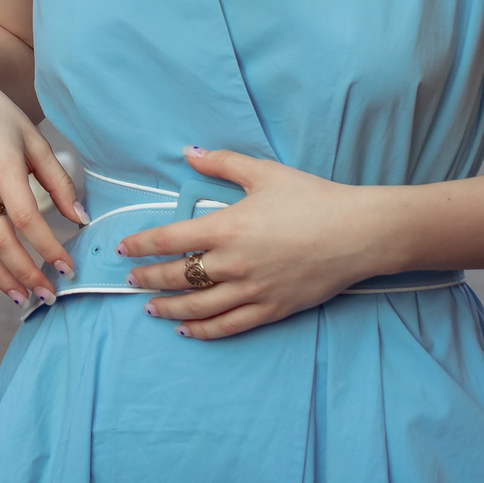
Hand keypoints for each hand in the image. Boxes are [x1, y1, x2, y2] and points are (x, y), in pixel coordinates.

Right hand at [0, 57, 86, 304]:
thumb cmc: (0, 118)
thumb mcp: (35, 141)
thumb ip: (59, 181)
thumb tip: (80, 218)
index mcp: (2, 165)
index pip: (27, 219)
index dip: (48, 248)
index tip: (68, 269)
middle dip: (25, 274)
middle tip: (48, 295)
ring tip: (22, 297)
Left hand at [119, 147, 390, 338]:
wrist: (359, 233)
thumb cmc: (312, 199)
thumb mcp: (264, 174)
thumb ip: (222, 163)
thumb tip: (188, 152)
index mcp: (226, 228)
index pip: (168, 240)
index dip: (141, 246)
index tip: (124, 249)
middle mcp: (233, 263)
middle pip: (176, 277)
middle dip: (148, 279)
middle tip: (130, 279)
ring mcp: (252, 290)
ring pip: (197, 306)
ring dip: (168, 308)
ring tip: (149, 308)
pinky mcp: (272, 309)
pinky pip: (229, 326)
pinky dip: (203, 330)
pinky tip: (186, 330)